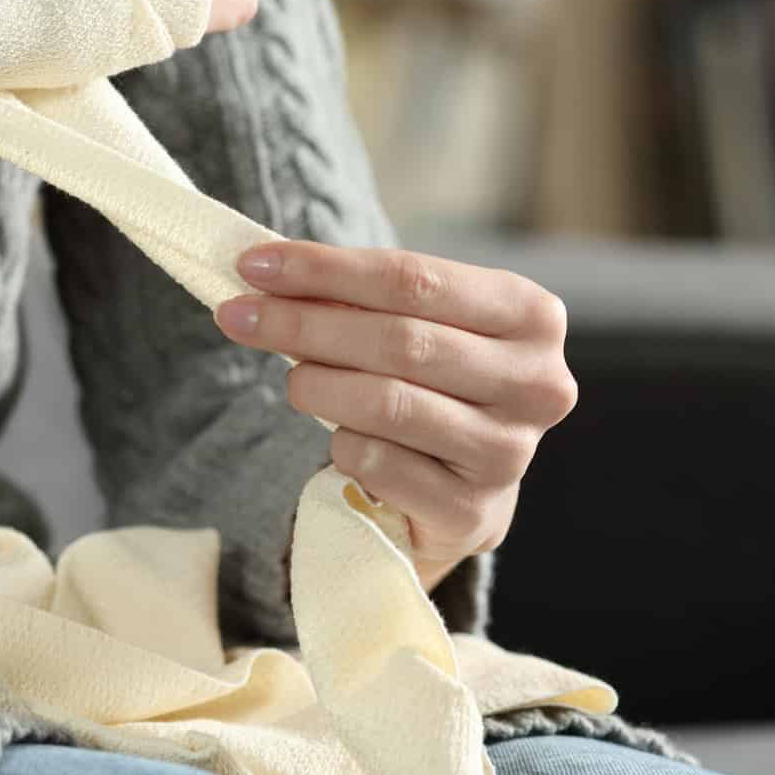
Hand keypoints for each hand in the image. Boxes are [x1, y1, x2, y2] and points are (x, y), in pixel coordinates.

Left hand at [214, 243, 577, 587]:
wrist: (464, 482)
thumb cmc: (435, 381)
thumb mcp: (416, 323)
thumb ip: (360, 296)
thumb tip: (265, 269)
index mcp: (530, 314)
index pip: (414, 279)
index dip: (327, 269)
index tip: (255, 264)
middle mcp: (535, 382)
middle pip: (400, 340)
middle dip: (304, 323)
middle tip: (239, 315)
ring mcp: (509, 452)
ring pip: (388, 403)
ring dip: (316, 384)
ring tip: (291, 379)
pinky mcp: (472, 510)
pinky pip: (380, 462)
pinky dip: (341, 442)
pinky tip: (337, 437)